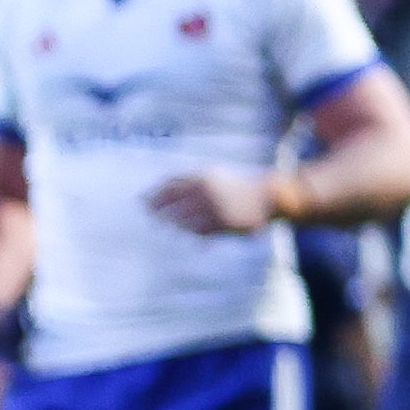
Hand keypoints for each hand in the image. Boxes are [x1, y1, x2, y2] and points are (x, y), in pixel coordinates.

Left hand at [142, 167, 277, 236]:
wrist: (268, 197)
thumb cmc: (237, 186)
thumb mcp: (214, 175)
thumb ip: (190, 179)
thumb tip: (162, 183)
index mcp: (202, 178)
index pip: (170, 187)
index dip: (153, 194)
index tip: (141, 201)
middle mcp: (205, 193)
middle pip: (173, 205)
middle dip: (158, 211)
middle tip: (149, 217)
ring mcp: (214, 209)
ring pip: (184, 221)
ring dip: (173, 225)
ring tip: (166, 227)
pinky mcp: (224, 224)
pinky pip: (200, 232)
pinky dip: (192, 233)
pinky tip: (188, 234)